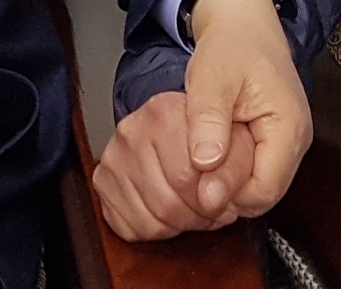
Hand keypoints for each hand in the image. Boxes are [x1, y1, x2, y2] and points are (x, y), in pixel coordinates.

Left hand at [94, 0, 310, 241]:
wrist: (243, 24)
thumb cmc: (232, 44)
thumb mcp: (212, 75)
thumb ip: (209, 120)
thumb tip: (204, 165)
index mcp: (289, 127)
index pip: (264, 191)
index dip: (226, 194)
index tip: (192, 180)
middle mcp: (295, 144)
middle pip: (260, 196)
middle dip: (223, 193)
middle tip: (188, 174)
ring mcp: (285, 147)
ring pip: (254, 191)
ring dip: (223, 185)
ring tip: (195, 163)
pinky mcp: (271, 146)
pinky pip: (250, 177)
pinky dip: (226, 175)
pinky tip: (205, 159)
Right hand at [95, 91, 254, 238]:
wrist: (179, 124)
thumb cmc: (210, 133)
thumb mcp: (238, 138)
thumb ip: (234, 166)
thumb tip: (213, 197)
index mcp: (163, 112)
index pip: (187, 177)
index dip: (214, 199)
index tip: (226, 197)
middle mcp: (132, 131)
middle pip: (167, 203)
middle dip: (198, 215)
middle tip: (214, 208)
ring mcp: (112, 157)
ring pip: (151, 219)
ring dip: (180, 224)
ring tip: (196, 208)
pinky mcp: (102, 182)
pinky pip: (131, 227)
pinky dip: (157, 228)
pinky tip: (172, 210)